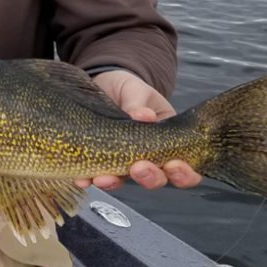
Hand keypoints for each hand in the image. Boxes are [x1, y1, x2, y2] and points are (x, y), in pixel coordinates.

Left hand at [75, 70, 202, 190]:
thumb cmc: (128, 88)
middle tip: (138, 167)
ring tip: (103, 178)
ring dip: (114, 182)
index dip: (183, 174)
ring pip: (123, 180)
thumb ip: (140, 103)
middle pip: (156, 179)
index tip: (173, 165)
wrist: (102, 84)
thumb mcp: (137, 90)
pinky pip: (94, 175)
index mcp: (167, 142)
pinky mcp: (98, 160)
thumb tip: (143, 116)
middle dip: (149, 178)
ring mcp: (121, 160)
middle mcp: (147, 157)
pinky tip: (81, 180)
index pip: (184, 168)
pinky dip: (88, 179)